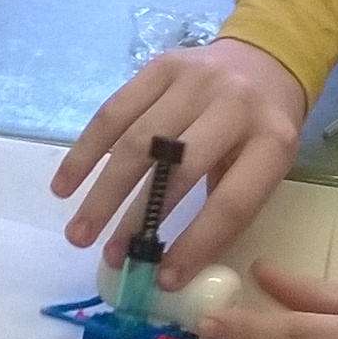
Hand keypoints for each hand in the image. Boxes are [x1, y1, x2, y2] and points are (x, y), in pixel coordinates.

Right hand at [52, 39, 307, 289]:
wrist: (266, 60)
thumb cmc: (261, 131)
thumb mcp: (266, 170)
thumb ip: (226, 208)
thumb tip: (171, 266)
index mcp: (272, 141)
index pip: (230, 202)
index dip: (195, 244)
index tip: (163, 278)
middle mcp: (234, 104)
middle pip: (175, 168)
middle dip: (138, 219)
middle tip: (111, 257)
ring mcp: (195, 80)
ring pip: (137, 140)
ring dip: (103, 192)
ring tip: (79, 233)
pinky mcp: (160, 66)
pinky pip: (114, 112)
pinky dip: (86, 152)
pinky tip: (65, 185)